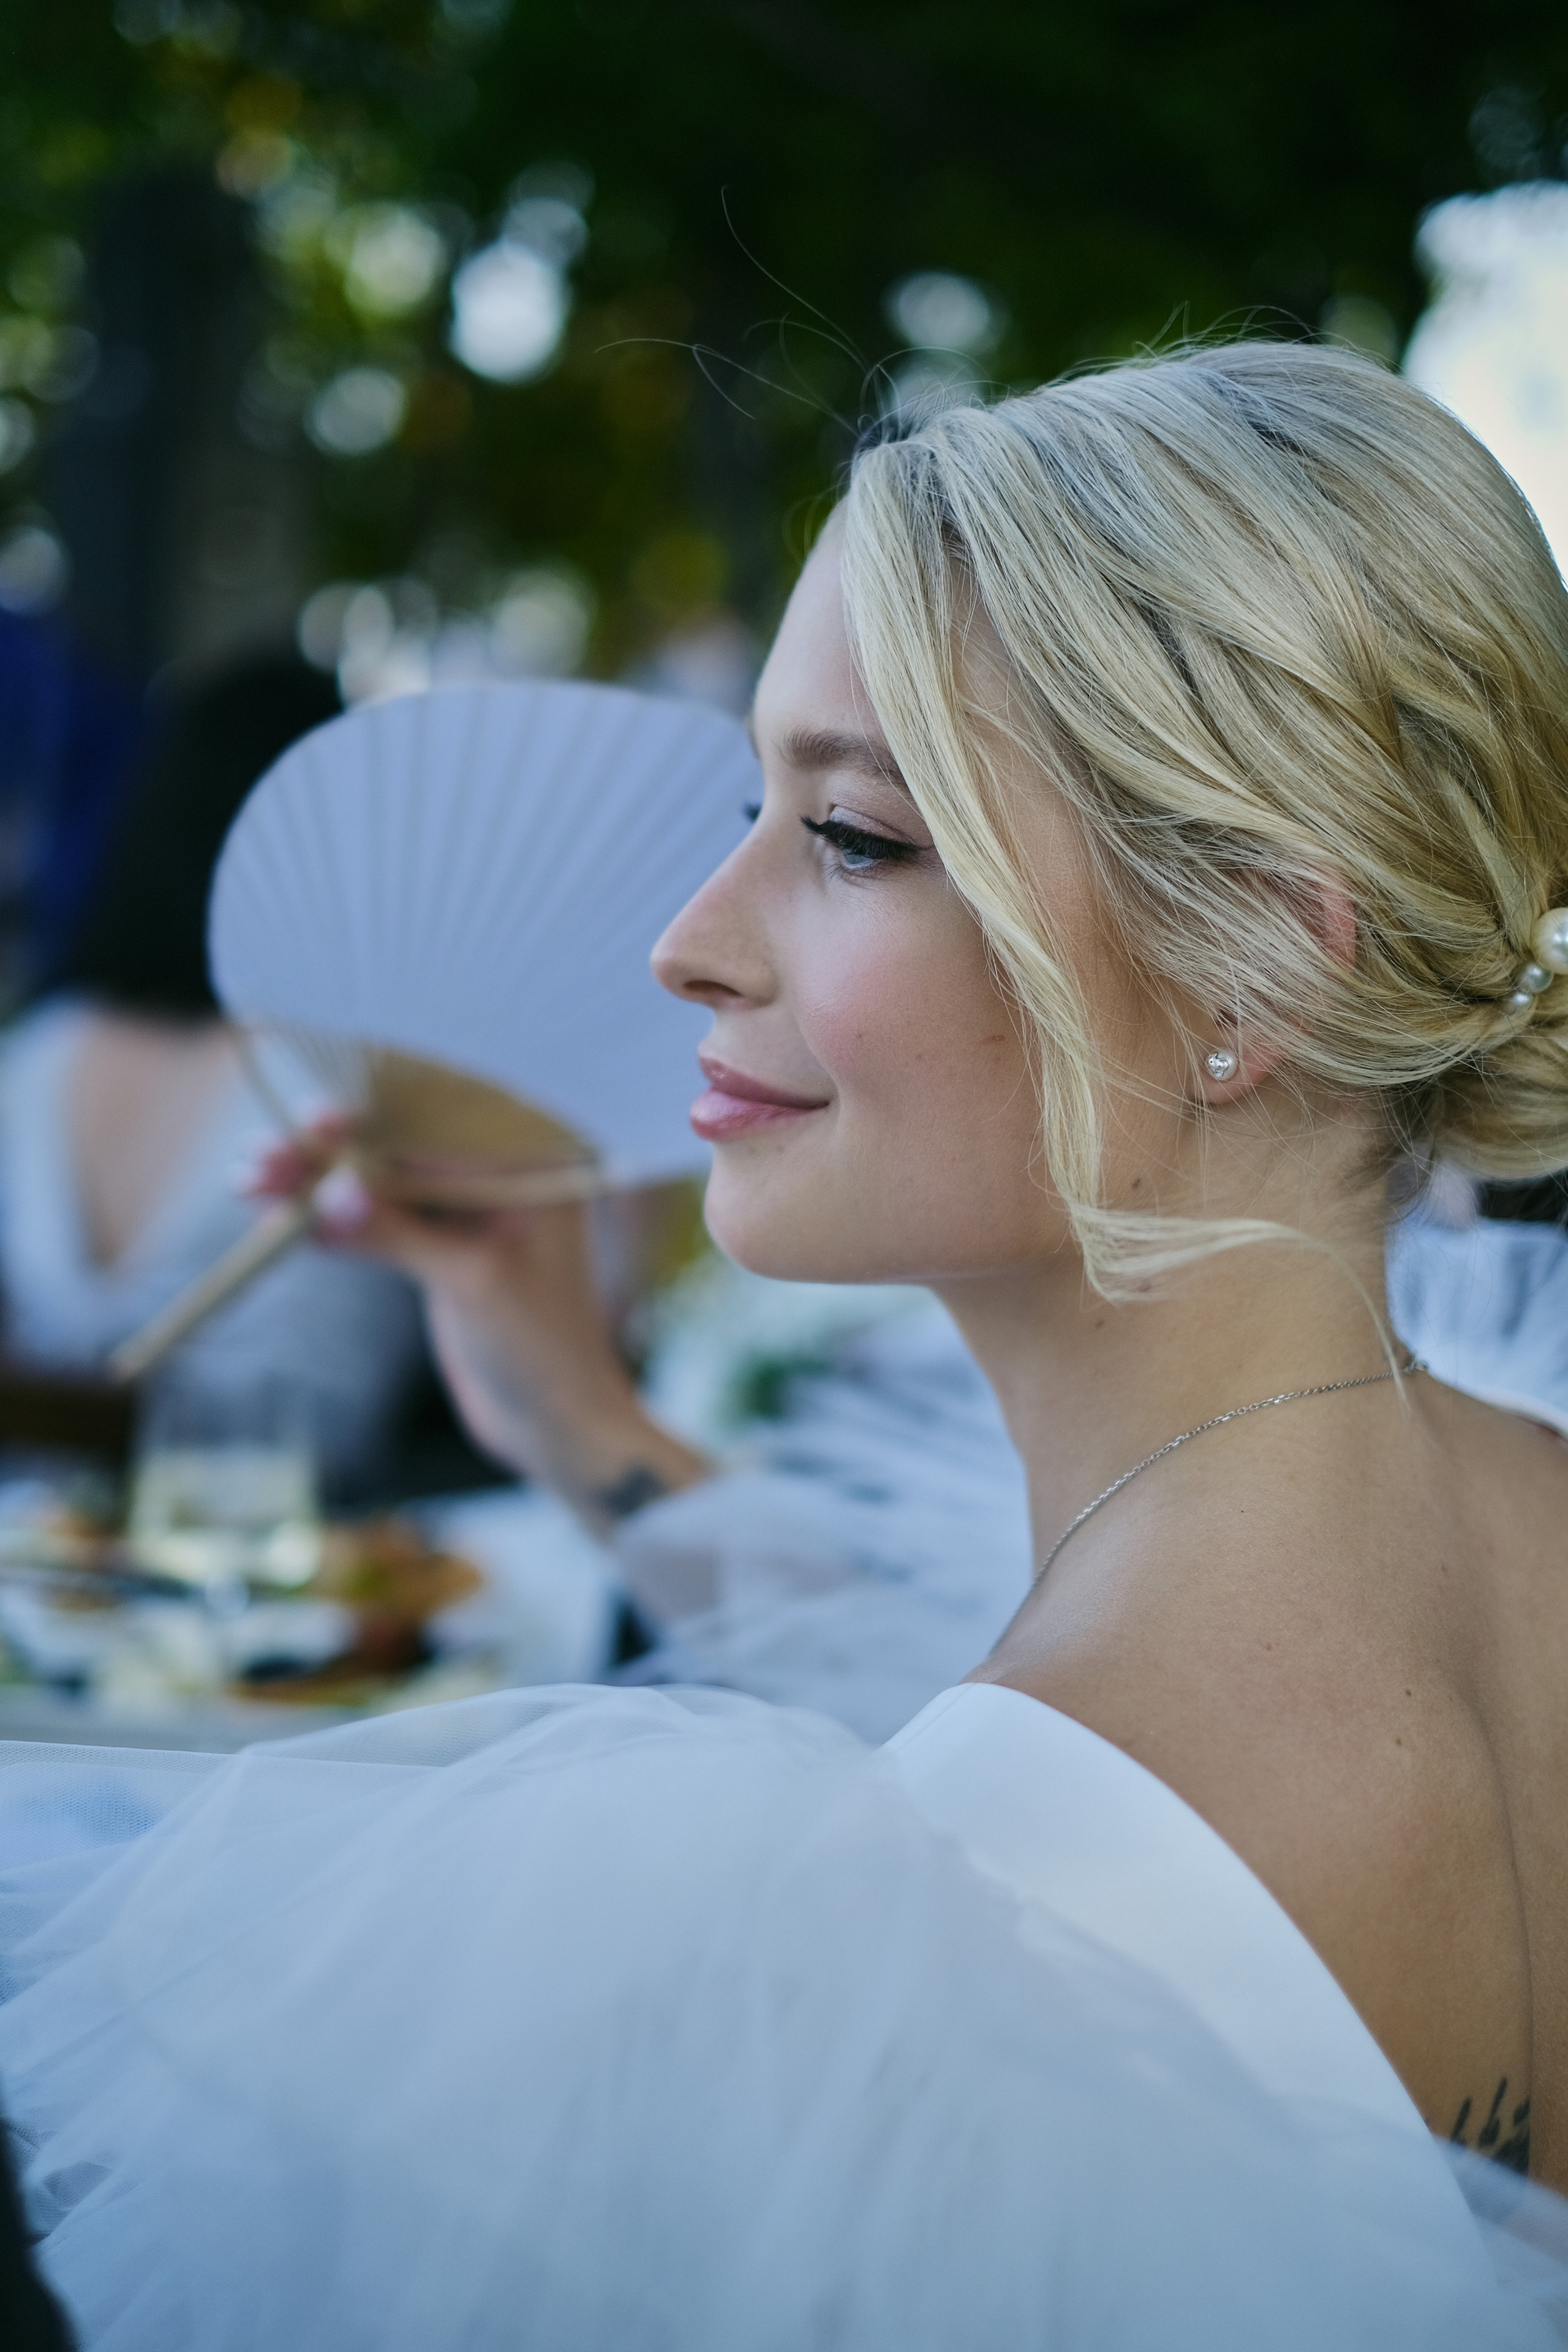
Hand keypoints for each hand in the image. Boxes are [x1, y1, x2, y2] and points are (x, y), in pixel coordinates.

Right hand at [249, 1118, 712, 1529]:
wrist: (555, 1422)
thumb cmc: (540, 1347)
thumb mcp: (469, 1281)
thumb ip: (400, 1234)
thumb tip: (329, 1196)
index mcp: (532, 1169)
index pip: (437, 1130)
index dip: (368, 1125)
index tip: (312, 1119)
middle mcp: (500, 1182)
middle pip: (399, 1154)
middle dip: (327, 1157)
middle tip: (260, 1157)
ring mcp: (466, 1218)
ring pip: (378, 1191)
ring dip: (315, 1190)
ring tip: (249, 1184)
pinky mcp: (438, 1255)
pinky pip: (376, 1228)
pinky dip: (329, 1227)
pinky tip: (276, 1220)